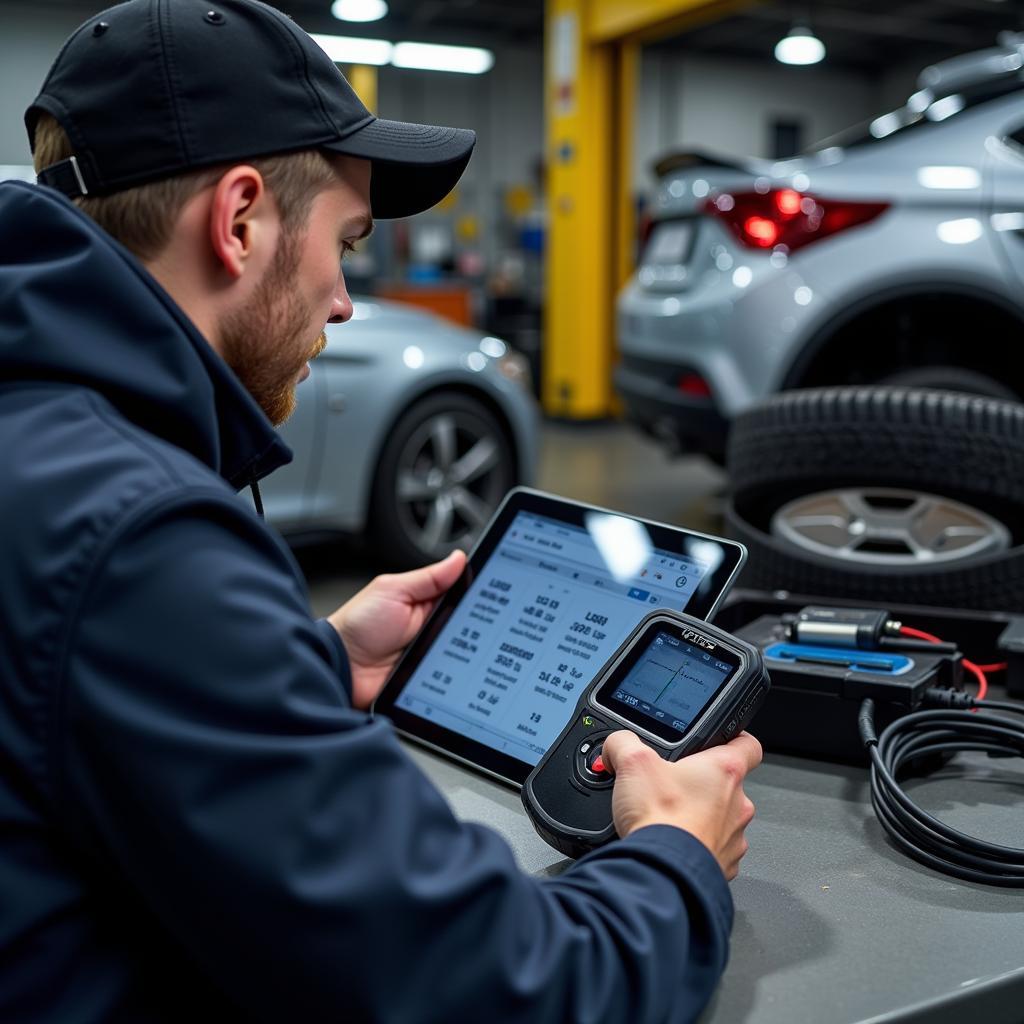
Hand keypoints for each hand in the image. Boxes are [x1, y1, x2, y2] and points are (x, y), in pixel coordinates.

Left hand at [328, 550, 466, 709]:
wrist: (341, 667)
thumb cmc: (358, 626)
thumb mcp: (393, 591)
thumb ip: (428, 577)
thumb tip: (458, 558)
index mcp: (424, 601)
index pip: (461, 592)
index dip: (477, 589)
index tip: (493, 586)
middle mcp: (432, 625)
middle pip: (468, 621)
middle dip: (477, 620)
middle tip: (474, 618)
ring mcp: (433, 651)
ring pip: (466, 648)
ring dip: (468, 647)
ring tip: (461, 642)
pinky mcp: (432, 676)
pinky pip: (454, 672)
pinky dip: (460, 670)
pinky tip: (459, 665)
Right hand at [601, 731, 762, 880]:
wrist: (662, 871)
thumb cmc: (660, 818)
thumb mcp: (633, 762)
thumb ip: (625, 743)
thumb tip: (618, 744)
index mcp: (725, 770)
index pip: (747, 744)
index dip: (734, 737)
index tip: (722, 740)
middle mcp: (738, 804)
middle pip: (727, 784)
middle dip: (700, 784)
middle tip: (672, 786)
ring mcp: (734, 837)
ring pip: (721, 819)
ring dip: (700, 817)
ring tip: (669, 817)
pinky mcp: (724, 864)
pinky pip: (713, 849)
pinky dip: (696, 845)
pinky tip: (672, 842)